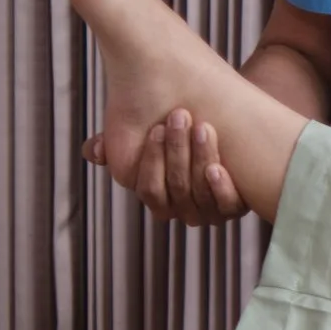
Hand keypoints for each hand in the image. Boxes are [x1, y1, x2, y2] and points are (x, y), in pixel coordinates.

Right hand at [84, 107, 250, 226]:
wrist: (230, 128)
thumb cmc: (180, 134)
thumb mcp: (150, 136)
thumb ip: (118, 144)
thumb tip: (94, 151)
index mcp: (159, 197)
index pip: (149, 188)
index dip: (152, 160)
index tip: (157, 128)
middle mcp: (182, 211)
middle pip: (176, 188)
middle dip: (177, 150)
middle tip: (180, 117)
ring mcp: (210, 212)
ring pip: (200, 193)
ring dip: (199, 159)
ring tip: (202, 128)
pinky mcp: (236, 208)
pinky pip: (228, 206)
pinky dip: (220, 188)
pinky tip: (215, 167)